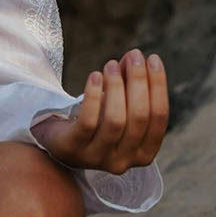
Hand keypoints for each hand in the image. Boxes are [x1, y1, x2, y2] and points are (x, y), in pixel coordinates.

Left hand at [30, 48, 167, 174]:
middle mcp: (124, 161)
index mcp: (144, 153)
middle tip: (133, 55)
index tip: (153, 58)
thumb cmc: (95, 120)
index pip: (159, 117)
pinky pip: (88, 122)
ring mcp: (98, 158)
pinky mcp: (73, 149)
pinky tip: (94, 76)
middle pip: (139, 117)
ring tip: (110, 64)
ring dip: (115, 87)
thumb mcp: (116, 103)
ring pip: (115, 120)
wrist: (57, 141)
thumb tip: (136, 56)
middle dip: (138, 82)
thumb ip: (128, 83)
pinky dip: (93, 96)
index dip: (158, 86)